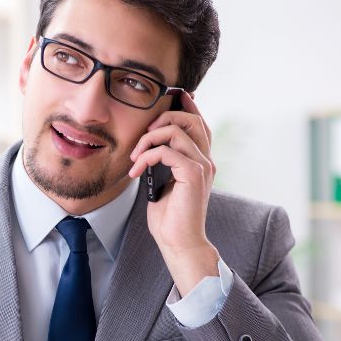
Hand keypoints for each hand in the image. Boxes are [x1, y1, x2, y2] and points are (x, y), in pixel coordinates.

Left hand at [127, 91, 220, 294]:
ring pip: (178, 132)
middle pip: (192, 120)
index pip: (198, 124)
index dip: (186, 107)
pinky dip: (147, 156)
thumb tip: (145, 146)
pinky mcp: (193, 176)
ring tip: (135, 155)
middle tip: (142, 135)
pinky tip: (136, 169)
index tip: (169, 98)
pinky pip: (168, 151)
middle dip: (163, 118)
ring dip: (149, 138)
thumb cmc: (169, 217)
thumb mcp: (162, 182)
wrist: (178, 242)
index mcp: (200, 160)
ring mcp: (202, 167)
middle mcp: (205, 160)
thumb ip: (162, 162)